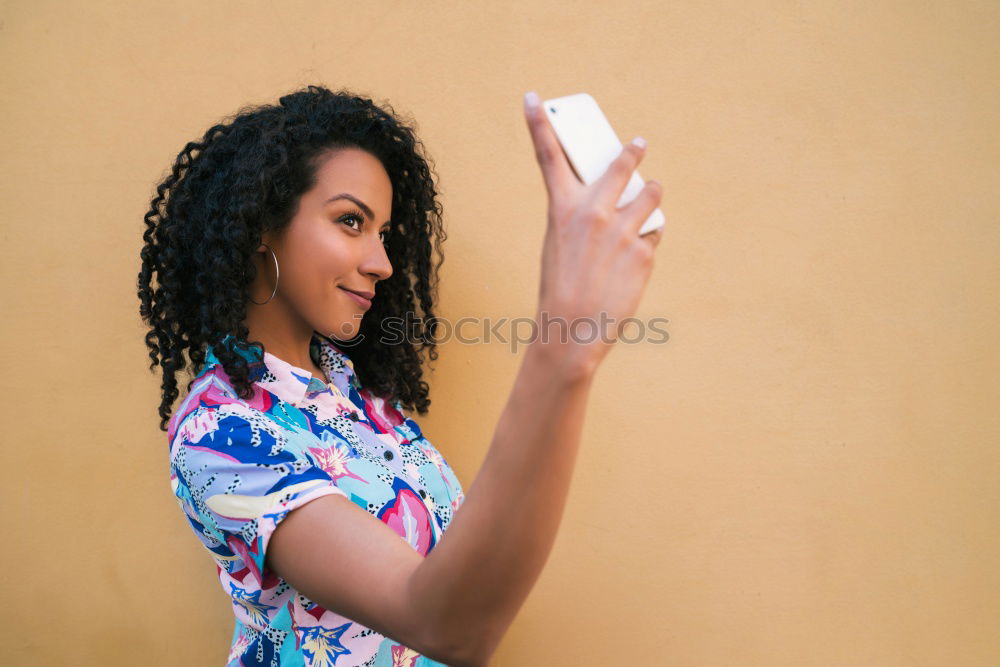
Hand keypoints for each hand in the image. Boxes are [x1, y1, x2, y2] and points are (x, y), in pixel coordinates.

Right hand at [523, 91, 663, 372]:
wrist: (573, 331)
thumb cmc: (561, 287)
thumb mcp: (558, 244)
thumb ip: (581, 215)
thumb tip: (617, 195)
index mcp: (563, 209)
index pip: (547, 156)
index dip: (539, 124)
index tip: (533, 98)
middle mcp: (594, 213)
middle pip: (621, 165)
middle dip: (632, 154)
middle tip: (638, 145)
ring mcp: (622, 230)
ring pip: (650, 195)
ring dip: (650, 197)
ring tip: (646, 207)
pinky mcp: (644, 250)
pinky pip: (654, 232)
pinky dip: (647, 241)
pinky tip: (633, 260)